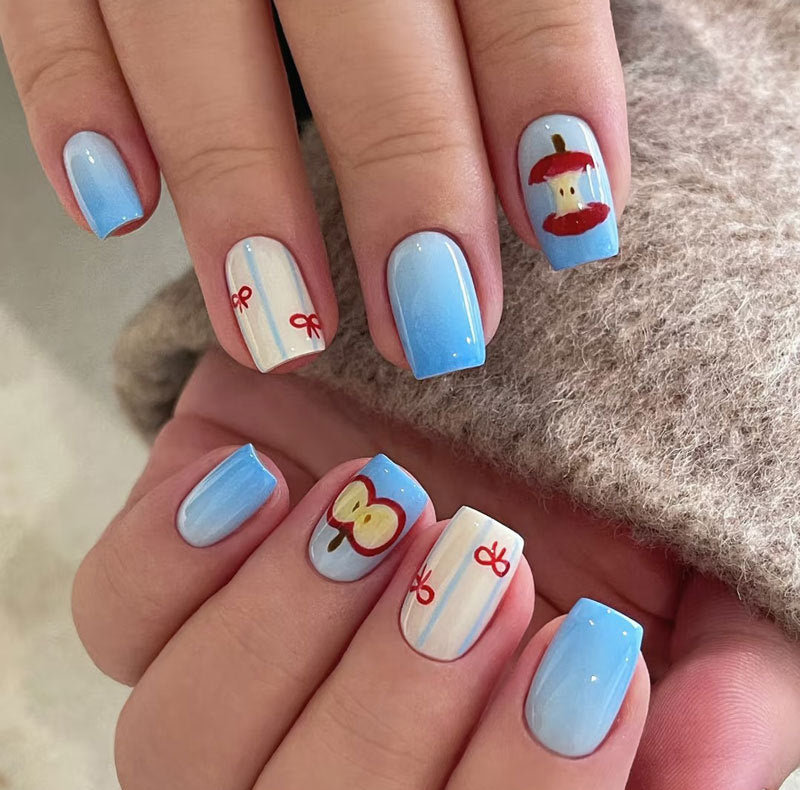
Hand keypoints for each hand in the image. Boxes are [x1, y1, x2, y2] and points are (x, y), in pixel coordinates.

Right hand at [0, 0, 626, 378]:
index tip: (574, 233)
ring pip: (190, 29)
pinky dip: (75, 103)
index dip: (547, 97)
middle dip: (406, 179)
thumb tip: (566, 165)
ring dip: (239, 192)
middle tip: (436, 329)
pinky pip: (44, 7)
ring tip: (279, 333)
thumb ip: (509, 15)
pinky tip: (116, 206)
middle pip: (360, 20)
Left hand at [73, 350, 799, 789]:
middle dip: (398, 706)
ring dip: (290, 629)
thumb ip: (729, 683)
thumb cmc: (598, 486)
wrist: (504, 369)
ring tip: (390, 502)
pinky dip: (176, 558)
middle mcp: (330, 754)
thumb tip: (703, 784)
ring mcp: (230, 670)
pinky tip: (260, 480)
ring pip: (181, 745)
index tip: (588, 654)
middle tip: (489, 561)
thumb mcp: (695, 574)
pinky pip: (118, 610)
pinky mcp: (171, 567)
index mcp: (466, 773)